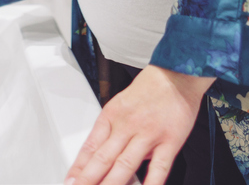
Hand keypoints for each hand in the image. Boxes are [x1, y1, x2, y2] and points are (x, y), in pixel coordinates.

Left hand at [65, 65, 214, 184]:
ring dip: (110, 184)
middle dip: (89, 179)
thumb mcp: (121, 103)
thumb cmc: (150, 88)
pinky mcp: (170, 141)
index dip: (79, 167)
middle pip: (103, 158)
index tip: (71, 181)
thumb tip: (102, 156)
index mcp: (112, 115)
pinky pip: (159, 167)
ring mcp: (148, 134)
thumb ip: (113, 130)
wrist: (177, 73)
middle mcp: (127, 125)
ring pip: (125, 165)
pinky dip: (151, 184)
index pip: (90, 146)